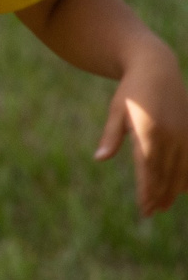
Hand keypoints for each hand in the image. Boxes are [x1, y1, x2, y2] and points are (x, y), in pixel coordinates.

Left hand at [98, 53, 187, 215]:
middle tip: (151, 212)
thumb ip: (111, 136)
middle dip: (159, 196)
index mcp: (148, 132)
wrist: (155, 68)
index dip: (147, 191)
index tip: (143, 208)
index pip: (149, 170)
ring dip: (174, 190)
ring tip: (163, 205)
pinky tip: (182, 188)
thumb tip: (100, 158)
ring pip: (182, 171)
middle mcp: (170, 136)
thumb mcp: (116, 111)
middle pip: (166, 175)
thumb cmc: (130, 91)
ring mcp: (185, 134)